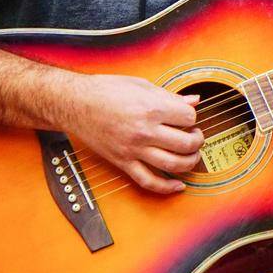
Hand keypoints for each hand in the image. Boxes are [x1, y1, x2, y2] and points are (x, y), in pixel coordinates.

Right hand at [60, 75, 204, 193]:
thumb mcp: (141, 85)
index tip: (187, 116)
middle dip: (198, 140)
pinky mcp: (123, 162)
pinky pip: (148, 181)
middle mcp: (144, 131)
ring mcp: (133, 149)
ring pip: (173, 164)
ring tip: (191, 155)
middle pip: (186, 143)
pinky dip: (166, 187)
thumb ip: (170, 96)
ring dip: (190, 162)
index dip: (192, 116)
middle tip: (195, 135)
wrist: (75, 103)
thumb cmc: (105, 90)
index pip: (189, 117)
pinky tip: (178, 185)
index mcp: (151, 108)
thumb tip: (193, 101)